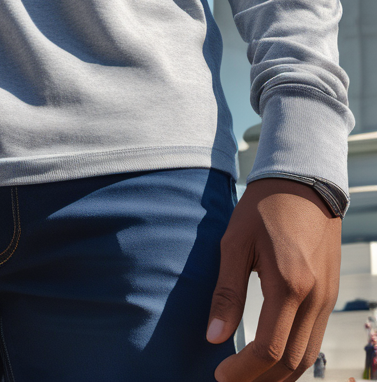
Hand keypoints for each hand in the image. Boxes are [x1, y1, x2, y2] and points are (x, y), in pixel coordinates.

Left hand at [206, 178, 340, 380]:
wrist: (305, 182)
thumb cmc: (264, 207)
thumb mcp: (235, 243)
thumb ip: (226, 293)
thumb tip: (213, 338)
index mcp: (289, 286)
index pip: (268, 349)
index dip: (242, 370)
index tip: (219, 374)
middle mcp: (314, 298)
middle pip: (291, 362)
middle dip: (260, 381)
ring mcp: (327, 299)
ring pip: (308, 357)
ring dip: (280, 376)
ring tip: (250, 378)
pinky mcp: (330, 295)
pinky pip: (315, 339)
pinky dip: (295, 358)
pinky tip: (273, 359)